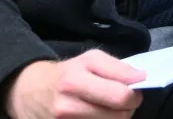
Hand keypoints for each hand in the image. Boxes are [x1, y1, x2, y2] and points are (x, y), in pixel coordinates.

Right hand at [4, 52, 144, 118]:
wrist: (31, 91)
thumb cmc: (67, 73)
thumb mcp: (90, 59)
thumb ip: (118, 68)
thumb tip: (141, 78)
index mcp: (74, 82)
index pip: (120, 97)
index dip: (135, 95)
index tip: (134, 90)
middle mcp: (66, 107)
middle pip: (118, 117)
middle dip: (127, 108)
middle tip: (123, 101)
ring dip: (116, 118)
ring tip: (109, 108)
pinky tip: (99, 116)